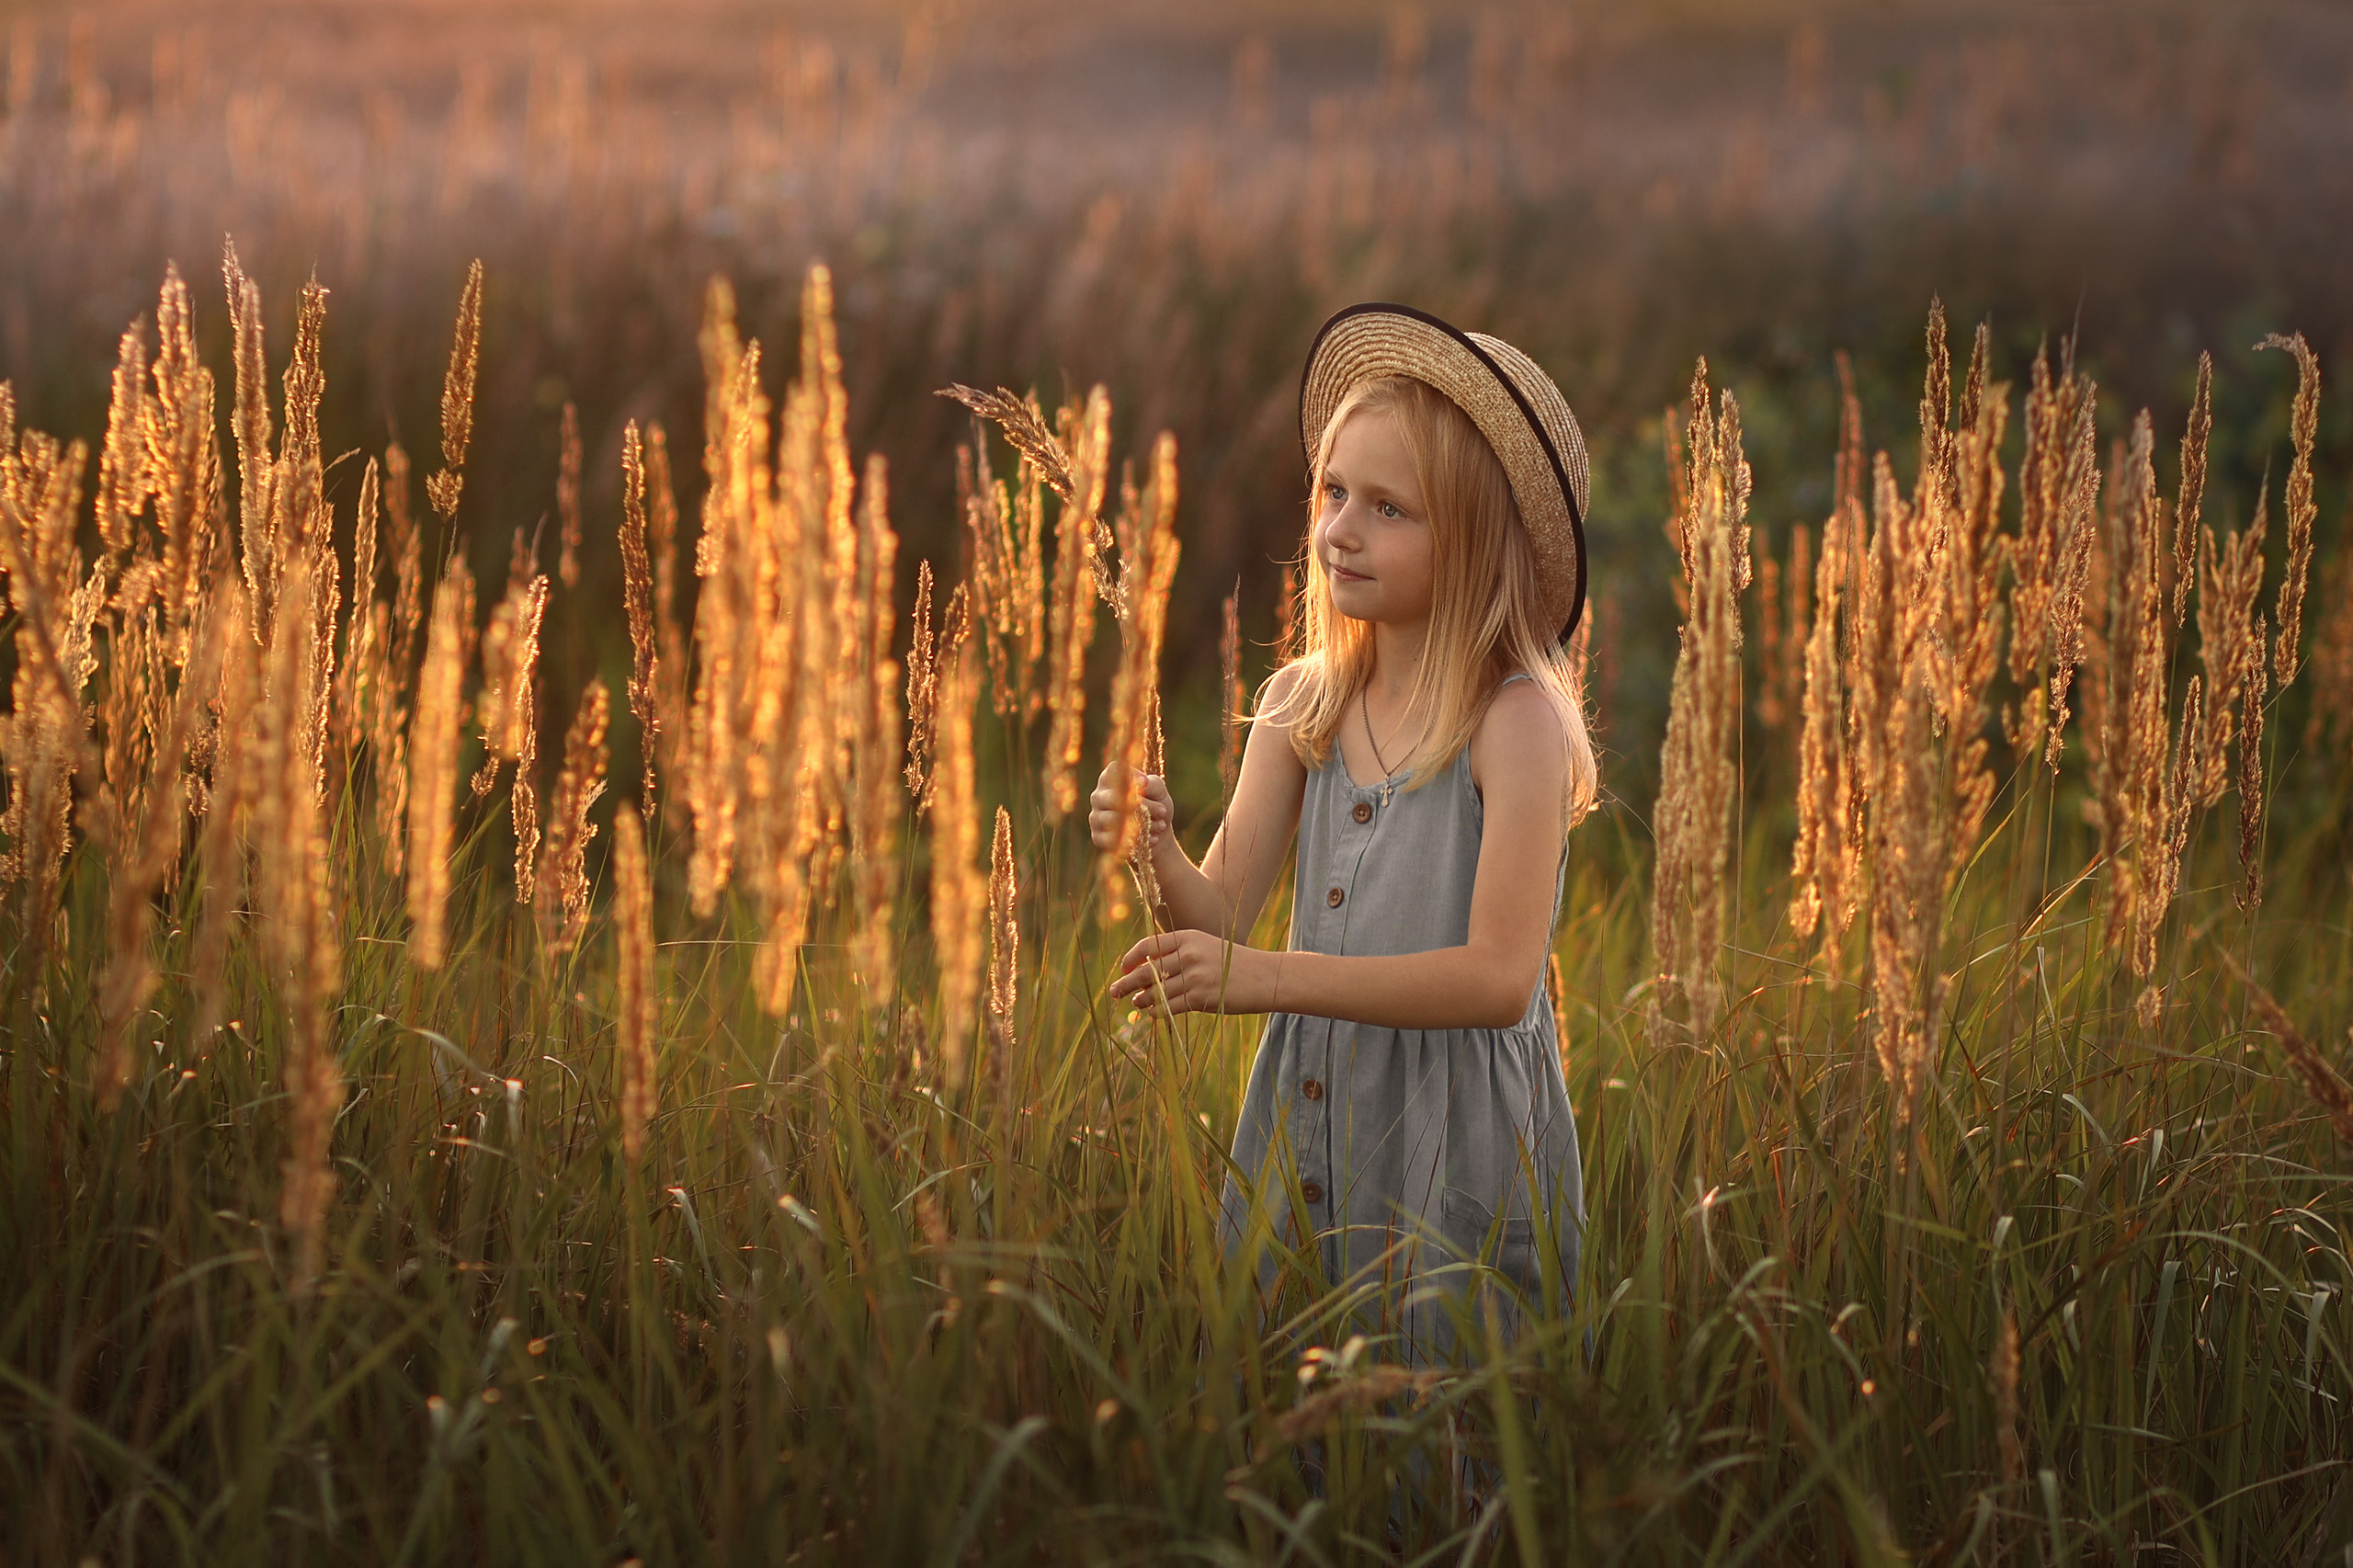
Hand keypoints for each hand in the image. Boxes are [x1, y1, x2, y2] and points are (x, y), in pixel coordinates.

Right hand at [1088, 762, 1172, 855]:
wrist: (1156, 832)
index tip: (1146, 783)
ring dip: (1144, 825)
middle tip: (1162, 811)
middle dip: (1144, 806)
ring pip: (1115, 821)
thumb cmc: (1155, 804)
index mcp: (1110, 778)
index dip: (1129, 777)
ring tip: (1161, 826)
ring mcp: (1095, 817)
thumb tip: (1142, 782)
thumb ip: (1152, 784)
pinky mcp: (1098, 838)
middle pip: (1114, 799)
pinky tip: (1152, 839)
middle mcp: (1098, 796)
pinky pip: (1114, 840)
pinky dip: (1137, 841)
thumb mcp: (1159, 792)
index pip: (1112, 772)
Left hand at [1107, 929, 1278, 1017]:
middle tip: (1115, 991)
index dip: (1130, 958)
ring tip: (1135, 1003)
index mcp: (1188, 937)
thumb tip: (1146, 969)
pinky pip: (1169, 1008)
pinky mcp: (1202, 998)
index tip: (1123, 968)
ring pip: (1156, 992)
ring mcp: (1195, 977)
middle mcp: (1189, 955)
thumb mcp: (1205, 946)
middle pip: (1147, 971)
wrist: (1265, 977)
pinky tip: (1152, 1013)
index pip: (1148, 946)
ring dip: (1141, 1000)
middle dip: (1126, 983)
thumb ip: (1178, 953)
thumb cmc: (1232, 963)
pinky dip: (1156, 1012)